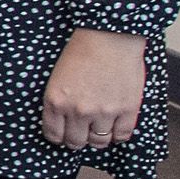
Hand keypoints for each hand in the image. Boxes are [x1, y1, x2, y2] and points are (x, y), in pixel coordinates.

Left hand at [41, 28, 145, 153]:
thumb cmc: (84, 49)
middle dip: (78, 139)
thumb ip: (59, 101)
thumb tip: (62, 120)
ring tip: (100, 127)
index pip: (53, 135)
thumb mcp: (57, 77)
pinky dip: (119, 135)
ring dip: (99, 137)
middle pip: (75, 142)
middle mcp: (78, 110)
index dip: (59, 137)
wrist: (109, 36)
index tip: (64, 134)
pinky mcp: (126, 110)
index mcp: (56, 101)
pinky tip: (116, 126)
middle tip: (83, 132)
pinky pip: (122, 136)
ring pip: (98, 142)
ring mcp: (103, 112)